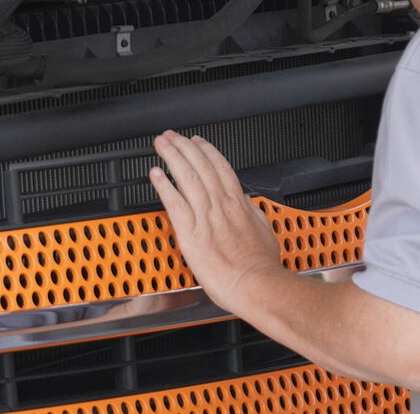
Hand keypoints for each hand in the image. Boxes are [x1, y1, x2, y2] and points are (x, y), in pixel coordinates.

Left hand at [149, 130, 282, 311]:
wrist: (255, 284)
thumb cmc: (260, 265)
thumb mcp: (264, 229)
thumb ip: (252, 213)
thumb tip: (247, 203)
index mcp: (239, 203)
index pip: (220, 167)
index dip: (206, 151)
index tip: (197, 142)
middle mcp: (221, 205)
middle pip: (200, 166)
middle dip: (184, 147)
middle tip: (171, 136)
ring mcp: (205, 217)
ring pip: (186, 177)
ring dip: (172, 157)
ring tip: (161, 145)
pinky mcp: (190, 233)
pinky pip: (174, 203)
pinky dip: (163, 186)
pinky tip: (155, 174)